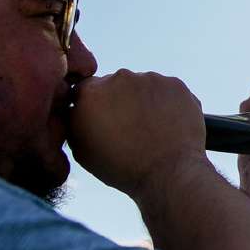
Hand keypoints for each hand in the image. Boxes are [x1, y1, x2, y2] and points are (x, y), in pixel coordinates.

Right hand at [68, 69, 208, 195]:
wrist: (169, 172)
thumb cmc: (123, 168)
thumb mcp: (83, 151)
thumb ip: (75, 123)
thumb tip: (77, 111)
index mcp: (91, 93)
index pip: (85, 89)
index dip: (94, 106)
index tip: (103, 120)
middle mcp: (119, 78)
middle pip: (115, 84)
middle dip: (119, 101)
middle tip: (129, 127)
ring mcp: (149, 78)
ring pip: (142, 86)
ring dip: (143, 101)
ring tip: (151, 129)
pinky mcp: (175, 83)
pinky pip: (165, 90)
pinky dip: (166, 103)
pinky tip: (167, 124)